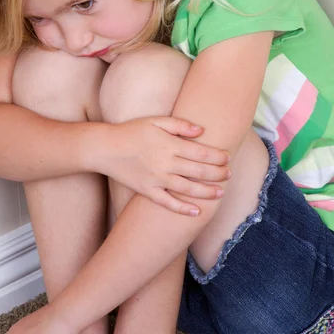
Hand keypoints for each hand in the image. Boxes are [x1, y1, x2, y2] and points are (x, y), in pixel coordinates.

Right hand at [99, 117, 229, 214]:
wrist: (104, 148)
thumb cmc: (131, 131)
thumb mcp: (155, 121)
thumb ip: (179, 124)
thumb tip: (201, 130)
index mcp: (169, 144)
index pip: (201, 152)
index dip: (217, 156)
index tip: (227, 157)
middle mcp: (165, 163)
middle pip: (198, 171)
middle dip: (217, 173)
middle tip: (229, 174)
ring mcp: (156, 178)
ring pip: (187, 188)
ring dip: (206, 192)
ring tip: (220, 193)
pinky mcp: (146, 190)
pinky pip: (167, 202)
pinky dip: (182, 209)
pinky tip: (196, 212)